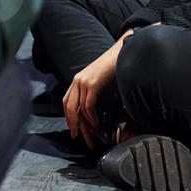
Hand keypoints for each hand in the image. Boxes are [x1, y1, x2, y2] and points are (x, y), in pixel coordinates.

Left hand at [64, 32, 128, 148]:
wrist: (123, 51)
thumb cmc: (115, 67)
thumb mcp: (100, 81)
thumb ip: (94, 93)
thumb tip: (94, 111)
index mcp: (78, 80)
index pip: (67, 102)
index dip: (69, 118)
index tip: (74, 131)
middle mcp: (77, 81)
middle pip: (69, 108)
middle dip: (74, 126)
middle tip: (79, 139)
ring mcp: (83, 81)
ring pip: (78, 109)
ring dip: (85, 125)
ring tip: (92, 136)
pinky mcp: (92, 83)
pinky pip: (88, 105)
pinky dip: (91, 118)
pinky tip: (96, 125)